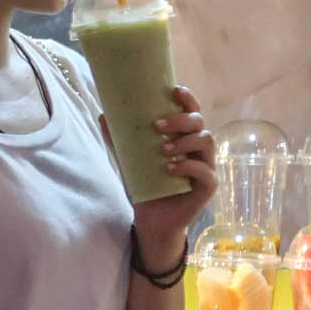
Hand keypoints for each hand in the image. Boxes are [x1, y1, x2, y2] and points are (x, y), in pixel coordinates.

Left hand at [132, 85, 216, 263]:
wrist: (151, 219)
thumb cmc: (144, 185)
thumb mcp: (129, 160)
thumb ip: (119, 139)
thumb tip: (103, 115)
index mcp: (183, 138)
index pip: (191, 112)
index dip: (187, 99)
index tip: (174, 90)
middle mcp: (198, 149)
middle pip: (200, 123)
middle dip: (180, 120)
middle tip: (157, 126)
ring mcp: (206, 167)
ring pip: (207, 142)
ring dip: (184, 142)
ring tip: (162, 150)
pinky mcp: (207, 187)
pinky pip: (205, 172)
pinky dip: (188, 167)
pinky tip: (169, 170)